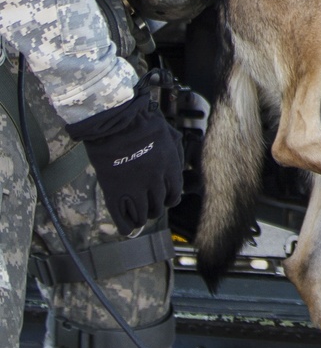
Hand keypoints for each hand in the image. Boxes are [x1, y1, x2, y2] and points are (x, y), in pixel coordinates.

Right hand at [66, 73, 183, 235]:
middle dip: (154, 207)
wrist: (114, 120)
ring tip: (137, 212)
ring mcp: (134, 188)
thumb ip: (175, 152)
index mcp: (169, 167)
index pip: (174, 194)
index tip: (164, 199)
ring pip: (143, 215)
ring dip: (141, 216)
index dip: (169, 198)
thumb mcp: (168, 133)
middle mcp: (155, 180)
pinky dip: (126, 226)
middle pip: (159, 206)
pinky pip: (123, 218)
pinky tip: (127, 226)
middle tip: (147, 203)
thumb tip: (179, 165)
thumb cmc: (141, 122)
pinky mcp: (114, 192)